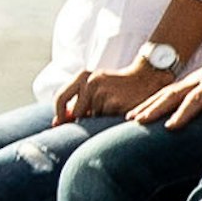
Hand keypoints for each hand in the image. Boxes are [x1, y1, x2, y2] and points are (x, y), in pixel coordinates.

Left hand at [46, 58, 162, 122]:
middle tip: (101, 113)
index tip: (58, 124)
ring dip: (101, 119)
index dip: (59, 114)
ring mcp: (103, 92)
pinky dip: (111, 120)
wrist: (145, 78)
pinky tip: (121, 110)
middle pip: (77, 112)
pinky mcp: (115, 103)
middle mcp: (91, 82)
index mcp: (83, 76)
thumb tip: (56, 122)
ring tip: (114, 107)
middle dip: (85, 119)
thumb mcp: (94, 87)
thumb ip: (76, 102)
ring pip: (93, 118)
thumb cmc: (116, 86)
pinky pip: (106, 121)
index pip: (61, 97)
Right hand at [135, 49, 201, 136]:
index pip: (196, 99)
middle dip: (154, 108)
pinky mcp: (188, 83)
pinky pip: (166, 93)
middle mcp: (198, 79)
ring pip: (165, 92)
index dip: (182, 113)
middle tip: (138, 121)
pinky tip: (140, 112)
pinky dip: (151, 102)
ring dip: (147, 105)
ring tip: (131, 118)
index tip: (170, 127)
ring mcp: (190, 79)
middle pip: (172, 94)